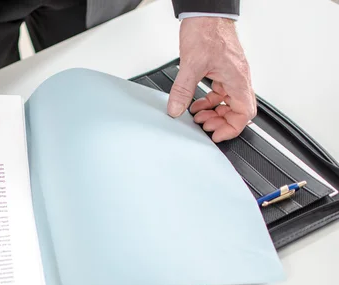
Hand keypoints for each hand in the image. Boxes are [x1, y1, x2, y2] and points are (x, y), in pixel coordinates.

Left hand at [167, 17, 256, 142]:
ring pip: (229, 102)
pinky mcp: (223, 70)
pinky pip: (221, 92)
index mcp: (237, 79)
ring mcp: (232, 74)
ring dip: (214, 113)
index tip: (215, 135)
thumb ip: (182, 89)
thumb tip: (176, 109)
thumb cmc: (207, 31)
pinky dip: (210, 101)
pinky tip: (196, 103)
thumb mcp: (190, 63)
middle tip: (203, 126)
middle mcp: (238, 78)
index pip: (244, 113)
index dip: (231, 128)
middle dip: (221, 122)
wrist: (206, 13)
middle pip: (238, 111)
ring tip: (197, 117)